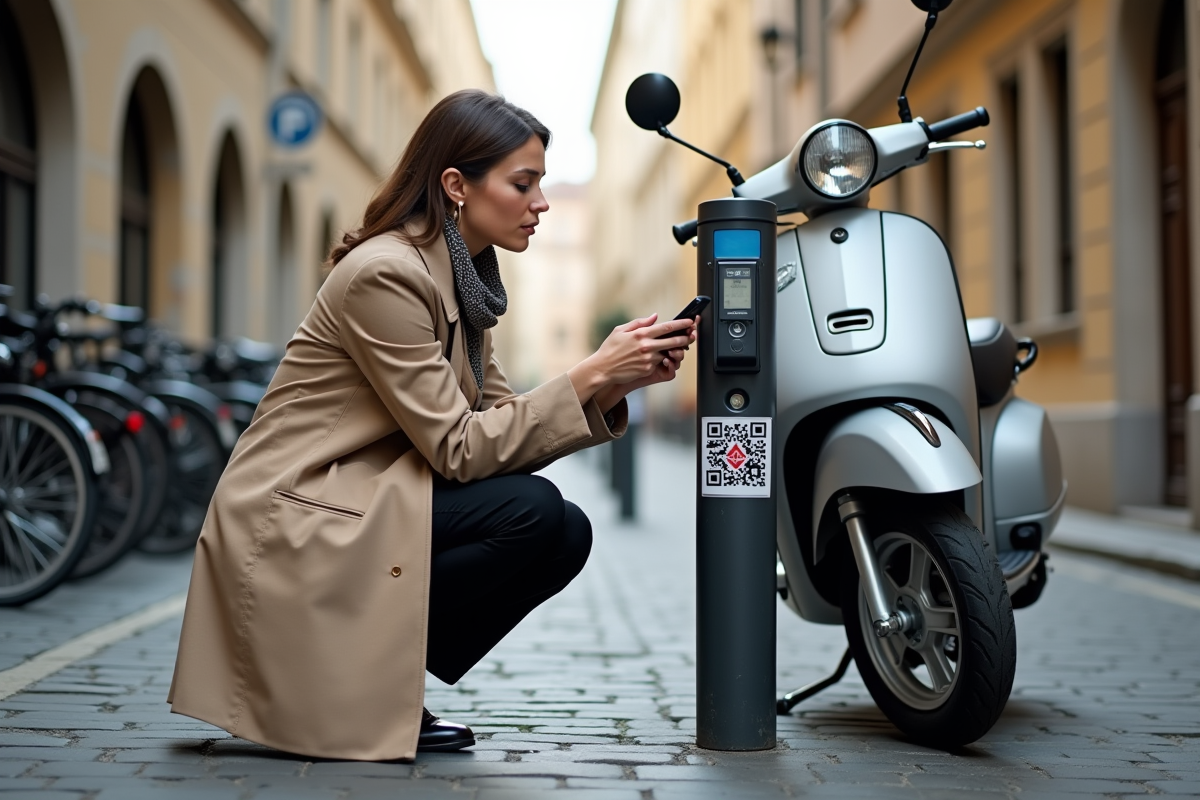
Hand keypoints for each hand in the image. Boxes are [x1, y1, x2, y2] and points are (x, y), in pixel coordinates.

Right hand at [568, 313, 695, 405]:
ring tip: (674, 347)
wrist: (602, 368)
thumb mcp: (620, 330)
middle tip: (692, 335)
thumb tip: (655, 317)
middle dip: (686, 338)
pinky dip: (660, 360)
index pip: (667, 327)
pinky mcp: (647, 369)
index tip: (690, 321)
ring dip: (672, 351)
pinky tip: (656, 358)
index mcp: (641, 334)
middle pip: (674, 341)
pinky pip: (659, 363)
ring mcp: (648, 359)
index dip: (682, 324)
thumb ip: (639, 322)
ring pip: (668, 353)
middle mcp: (646, 346)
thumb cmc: (610, 348)